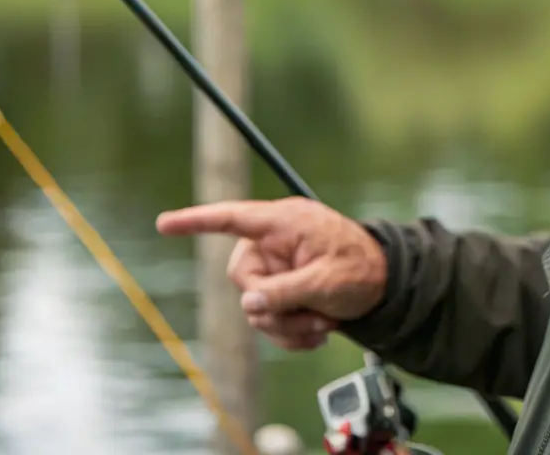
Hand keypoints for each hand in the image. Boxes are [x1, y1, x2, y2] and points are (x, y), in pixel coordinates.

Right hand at [155, 197, 387, 350]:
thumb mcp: (328, 282)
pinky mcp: (281, 289)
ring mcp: (277, 267)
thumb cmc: (362, 270)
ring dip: (286, 326)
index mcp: (285, 223)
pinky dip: (290, 332)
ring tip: (322, 324)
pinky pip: (267, 318)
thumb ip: (286, 291)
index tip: (164, 224)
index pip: (233, 218)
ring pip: (254, 307)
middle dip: (272, 308)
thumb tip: (249, 303)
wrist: (386, 285)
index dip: (197, 221)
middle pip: (243, 280)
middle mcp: (274, 242)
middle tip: (309, 319)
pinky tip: (318, 332)